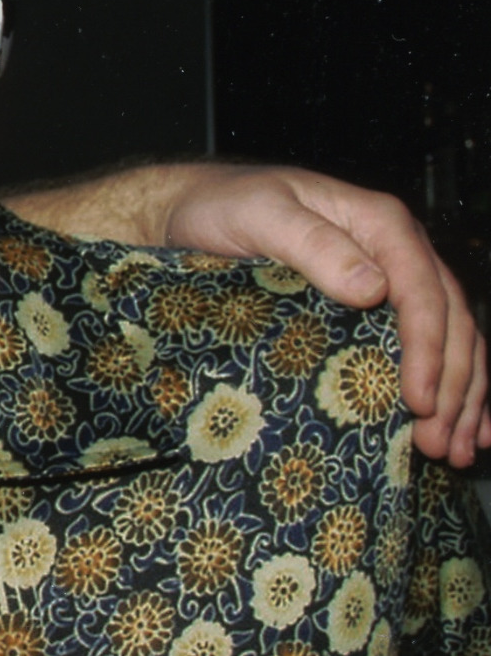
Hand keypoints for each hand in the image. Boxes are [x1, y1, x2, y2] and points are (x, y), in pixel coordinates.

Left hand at [163, 165, 488, 467]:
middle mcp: (396, 251)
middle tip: (441, 443)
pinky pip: (425, 345)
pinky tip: (458, 426)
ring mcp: (389, 278)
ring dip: (461, 397)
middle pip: (449, 321)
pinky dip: (447, 387)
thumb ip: (313, 244)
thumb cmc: (223, 206)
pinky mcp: (374, 306)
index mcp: (379, 224)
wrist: (194, 206)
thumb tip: (373, 289)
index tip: (419, 400)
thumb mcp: (261, 216)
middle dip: (454, 386)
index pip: (423, 291)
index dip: (428, 349)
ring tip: (457, 449)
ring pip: (450, 338)